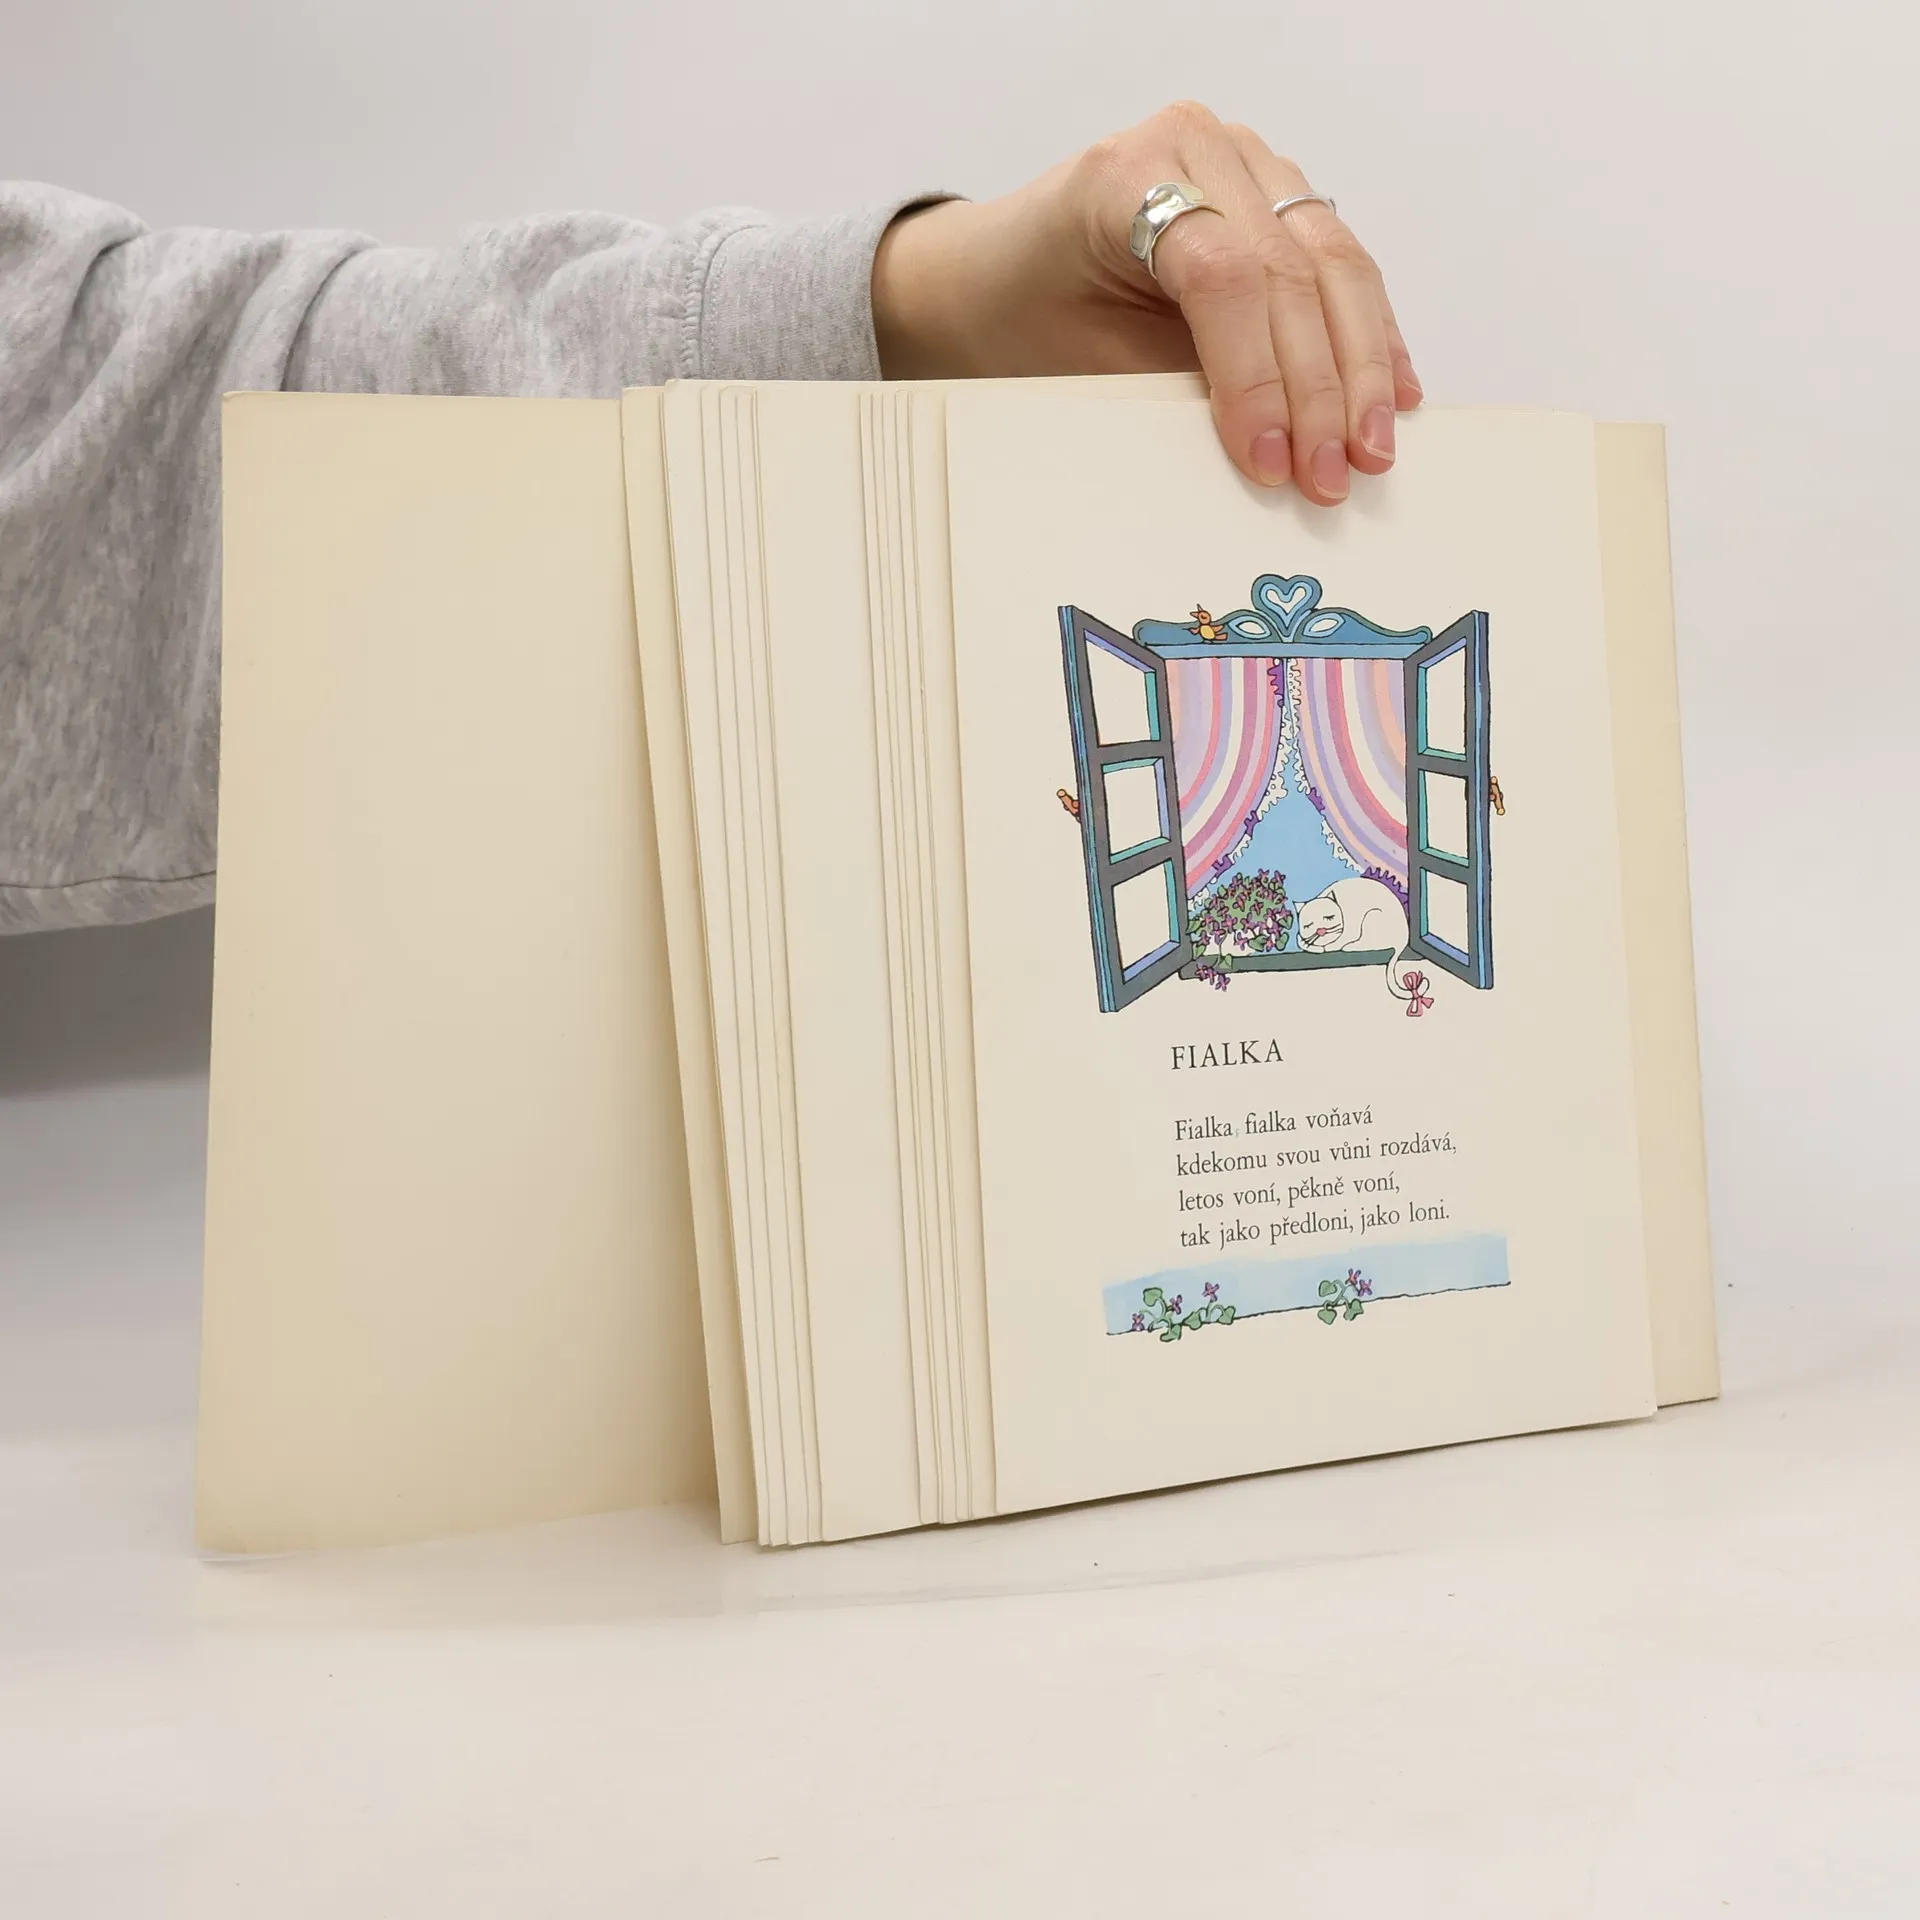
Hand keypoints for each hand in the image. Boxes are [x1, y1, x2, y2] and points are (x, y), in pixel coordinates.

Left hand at [871, 101, 1421, 505]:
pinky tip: (1394, 394)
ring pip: (1333, 260)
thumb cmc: (1021, 315)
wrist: (991, 273)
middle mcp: (1197, 146)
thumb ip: (1168, 388)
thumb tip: (1266, 451)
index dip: (1257, 376)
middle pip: (1290, 268)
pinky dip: (1367, 335)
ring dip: (1362, 364)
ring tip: (1375, 448)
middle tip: (1334, 475)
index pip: (1222, 276)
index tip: (1269, 460)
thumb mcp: (1076, 360)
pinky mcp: (1275, 194)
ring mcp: (1245, 162)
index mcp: (1127, 174)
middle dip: (1322, 386)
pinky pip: (1338, 263)